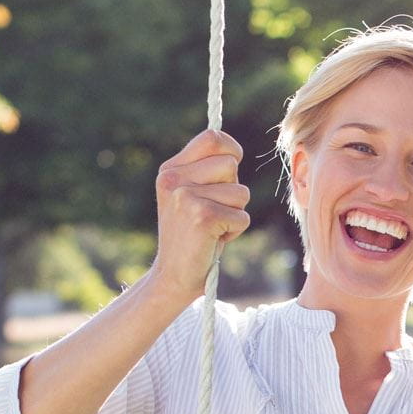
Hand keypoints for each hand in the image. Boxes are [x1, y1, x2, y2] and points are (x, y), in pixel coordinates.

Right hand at [150, 129, 251, 298]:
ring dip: (235, 213)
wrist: (173, 276)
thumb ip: (206, 172)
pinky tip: (214, 240)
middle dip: (234, 190)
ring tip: (214, 227)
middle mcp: (174, 178)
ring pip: (240, 192)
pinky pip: (242, 216)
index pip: (212, 137)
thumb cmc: (191, 236)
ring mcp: (186, 196)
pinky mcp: (202, 216)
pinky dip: (235, 231)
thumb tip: (233, 151)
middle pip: (231, 165)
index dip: (231, 150)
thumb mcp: (190, 196)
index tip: (233, 167)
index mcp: (170, 170)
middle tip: (214, 211)